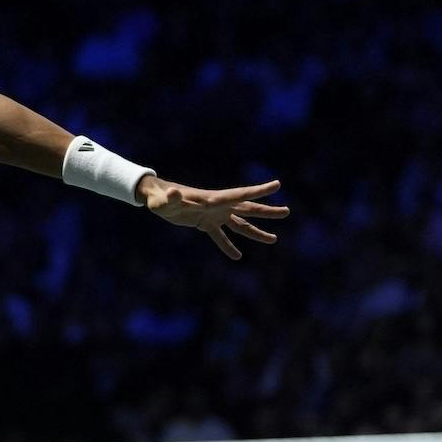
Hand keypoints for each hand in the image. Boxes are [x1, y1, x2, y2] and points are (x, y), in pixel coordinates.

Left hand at [143, 176, 286, 260]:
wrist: (155, 198)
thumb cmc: (158, 197)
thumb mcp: (164, 199)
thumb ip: (170, 197)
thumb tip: (172, 192)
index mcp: (213, 199)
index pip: (240, 194)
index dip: (259, 191)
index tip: (277, 185)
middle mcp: (218, 206)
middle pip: (247, 209)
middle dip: (267, 211)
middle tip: (287, 211)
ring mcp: (213, 215)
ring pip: (239, 225)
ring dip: (256, 232)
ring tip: (274, 239)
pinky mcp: (205, 224)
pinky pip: (220, 237)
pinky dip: (227, 246)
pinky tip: (237, 256)